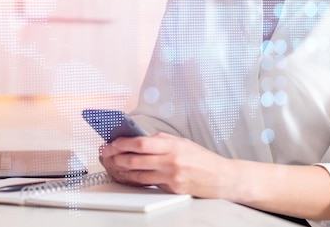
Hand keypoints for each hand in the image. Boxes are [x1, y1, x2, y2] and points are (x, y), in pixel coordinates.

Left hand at [99, 132, 232, 198]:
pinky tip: (129, 176)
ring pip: (139, 175)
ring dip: (123, 171)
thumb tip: (140, 140)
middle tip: (107, 155)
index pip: (142, 143)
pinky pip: (149, 185)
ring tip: (114, 166)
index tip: (113, 142)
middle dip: (118, 157)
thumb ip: (162, 142)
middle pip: (136, 159)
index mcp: (173, 145)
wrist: (222, 177)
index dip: (124, 143)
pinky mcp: (172, 189)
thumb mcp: (183, 143)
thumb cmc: (202, 159)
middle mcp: (171, 161)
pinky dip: (136, 180)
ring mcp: (171, 177)